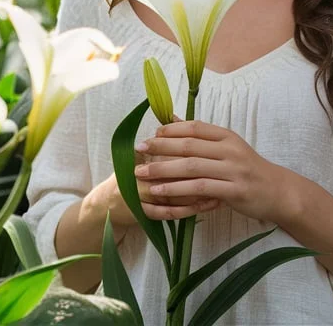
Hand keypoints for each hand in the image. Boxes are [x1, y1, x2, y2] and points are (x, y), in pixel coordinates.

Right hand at [82, 148, 220, 229]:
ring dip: (197, 195)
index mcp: (141, 157)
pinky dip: (188, 211)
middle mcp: (139, 175)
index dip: (190, 152)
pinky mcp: (142, 214)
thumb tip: (175, 117)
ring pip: (172, 196)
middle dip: (198, 176)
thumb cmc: (135, 173)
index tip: (213, 154)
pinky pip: (168, 213)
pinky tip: (207, 206)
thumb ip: (162, 138)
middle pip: (171, 174)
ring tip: (219, 193)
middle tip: (221, 176)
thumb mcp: (144, 153)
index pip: (167, 152)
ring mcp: (139, 196)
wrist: (111, 202)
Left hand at [134, 119, 293, 223]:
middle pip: (189, 146)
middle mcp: (229, 150)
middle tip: (138, 151)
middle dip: (160, 148)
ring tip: (142, 175)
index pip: (194, 127)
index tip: (151, 136)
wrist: (278, 191)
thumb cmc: (248, 170)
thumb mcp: (228, 148)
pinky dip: (177, 189)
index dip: (170, 130)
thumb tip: (171, 120)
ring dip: (163, 170)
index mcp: (227, 136)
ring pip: (191, 167)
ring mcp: (232, 170)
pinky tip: (161, 192)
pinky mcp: (233, 190)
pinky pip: (200, 188)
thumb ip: (202, 137)